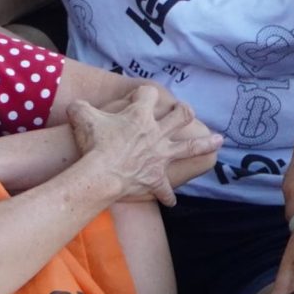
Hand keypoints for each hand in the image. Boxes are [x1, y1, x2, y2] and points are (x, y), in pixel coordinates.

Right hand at [68, 86, 220, 206]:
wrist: (101, 173)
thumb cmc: (92, 143)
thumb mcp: (81, 115)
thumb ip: (80, 107)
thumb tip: (74, 106)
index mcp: (140, 115)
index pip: (149, 94)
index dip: (143, 93)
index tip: (138, 96)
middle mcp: (157, 133)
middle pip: (182, 115)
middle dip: (184, 111)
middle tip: (184, 111)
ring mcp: (161, 156)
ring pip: (191, 146)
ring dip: (205, 143)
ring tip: (219, 141)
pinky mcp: (157, 178)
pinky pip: (166, 189)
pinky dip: (168, 195)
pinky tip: (171, 201)